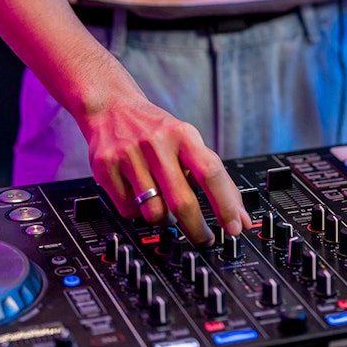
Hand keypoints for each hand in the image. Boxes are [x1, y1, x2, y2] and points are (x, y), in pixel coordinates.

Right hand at [82, 94, 249, 246]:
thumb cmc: (157, 131)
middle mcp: (156, 144)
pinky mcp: (105, 169)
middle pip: (181, 201)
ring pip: (154, 212)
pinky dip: (138, 212)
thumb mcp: (188, 141)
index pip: (210, 173)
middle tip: (204, 239)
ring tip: (164, 206)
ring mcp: (129, 156)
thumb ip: (213, 177)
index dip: (225, 205)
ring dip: (164, 219)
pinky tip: (139, 196)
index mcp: (183, 135)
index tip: (235, 228)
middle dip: (196, 229)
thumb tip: (240, 217)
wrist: (110, 107)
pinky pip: (128, 211)